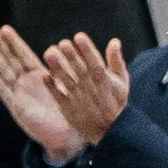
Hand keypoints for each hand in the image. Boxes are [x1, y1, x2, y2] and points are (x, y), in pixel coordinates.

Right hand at [0, 21, 79, 159]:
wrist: (68, 137)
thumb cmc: (74, 112)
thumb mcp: (74, 85)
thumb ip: (70, 68)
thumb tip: (67, 46)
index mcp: (41, 77)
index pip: (23, 55)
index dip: (14, 42)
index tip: (4, 28)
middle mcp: (27, 84)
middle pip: (10, 60)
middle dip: (0, 44)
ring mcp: (21, 95)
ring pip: (5, 72)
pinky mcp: (18, 108)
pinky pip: (5, 92)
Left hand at [42, 32, 132, 149]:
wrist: (110, 131)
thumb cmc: (116, 101)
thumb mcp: (122, 81)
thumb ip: (116, 61)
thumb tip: (114, 41)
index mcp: (105, 81)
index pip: (95, 63)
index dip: (87, 50)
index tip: (79, 36)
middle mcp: (91, 90)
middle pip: (79, 70)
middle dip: (71, 56)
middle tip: (62, 43)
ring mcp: (79, 100)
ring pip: (67, 82)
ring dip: (58, 68)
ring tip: (49, 54)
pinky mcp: (69, 109)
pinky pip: (59, 97)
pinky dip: (52, 88)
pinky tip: (45, 76)